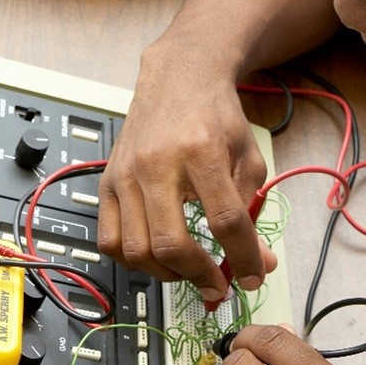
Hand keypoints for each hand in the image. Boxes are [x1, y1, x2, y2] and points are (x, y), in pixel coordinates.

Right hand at [97, 44, 271, 296]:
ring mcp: (126, 174)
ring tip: (188, 271)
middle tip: (218, 286)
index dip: (243, 258)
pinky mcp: (108, 181)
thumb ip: (252, 210)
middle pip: (171, 243)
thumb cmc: (216, 117)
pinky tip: (155, 256)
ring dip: (167, 274)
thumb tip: (257, 262)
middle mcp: (157, 164)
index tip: (255, 277)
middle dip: (200, 276)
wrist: (178, 78)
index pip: (224, 220)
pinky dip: (132, 259)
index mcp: (201, 151)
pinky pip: (108, 239)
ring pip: (136, 250)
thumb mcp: (248, 156)